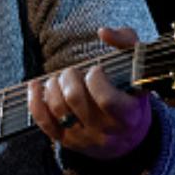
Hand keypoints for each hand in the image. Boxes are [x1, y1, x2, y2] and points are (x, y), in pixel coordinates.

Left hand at [28, 26, 151, 160]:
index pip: (105, 98)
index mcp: (128, 116)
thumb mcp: (139, 69)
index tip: (96, 70)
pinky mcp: (67, 142)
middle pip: (75, 99)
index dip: (95, 78)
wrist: (130, 138)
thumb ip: (127, 42)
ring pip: (58, 109)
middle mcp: (106, 131)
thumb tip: (103, 32)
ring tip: (60, 79)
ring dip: (53, 86)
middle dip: (69, 77)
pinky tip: (36, 86)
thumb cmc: (132, 95)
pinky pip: (44, 123)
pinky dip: (34, 101)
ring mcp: (85, 138)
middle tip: (74, 72)